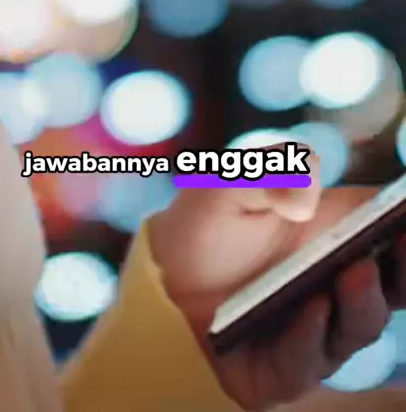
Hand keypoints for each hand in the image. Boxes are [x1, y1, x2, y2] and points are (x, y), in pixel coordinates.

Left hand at [149, 151, 405, 409]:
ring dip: (361, 301)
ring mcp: (316, 330)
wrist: (158, 285)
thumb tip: (305, 180)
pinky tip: (310, 309)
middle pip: (390, 284)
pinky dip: (312, 334)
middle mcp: (335, 285)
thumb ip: (266, 169)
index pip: (390, 232)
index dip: (404, 227)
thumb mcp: (227, 185)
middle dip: (403, 268)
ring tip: (355, 274)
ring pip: (357, 325)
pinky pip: (307, 359)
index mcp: (335, 236)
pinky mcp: (286, 369)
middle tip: (401, 241)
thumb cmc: (204, 227)